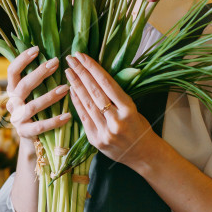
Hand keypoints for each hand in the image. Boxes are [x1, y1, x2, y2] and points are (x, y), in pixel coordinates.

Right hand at [6, 46, 70, 142]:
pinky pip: (40, 126)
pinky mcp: (25, 133)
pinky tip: (68, 115)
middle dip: (40, 73)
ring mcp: (17, 119)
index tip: (37, 49)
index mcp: (12, 90)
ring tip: (66, 88)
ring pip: (32, 106)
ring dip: (50, 96)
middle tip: (56, 63)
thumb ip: (39, 80)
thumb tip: (55, 58)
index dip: (22, 59)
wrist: (33, 139)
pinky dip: (55, 121)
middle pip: (23, 86)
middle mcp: (12, 104)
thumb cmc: (38, 110)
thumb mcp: (35, 94)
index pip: (12, 71)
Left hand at [65, 52, 158, 168]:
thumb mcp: (134, 108)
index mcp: (129, 110)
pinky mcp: (96, 140)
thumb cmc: (139, 127)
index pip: (107, 84)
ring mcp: (105, 132)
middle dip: (81, 73)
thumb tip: (96, 75)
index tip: (82, 56)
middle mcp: (116, 121)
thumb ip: (116, 96)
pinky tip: (71, 90)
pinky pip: (83, 117)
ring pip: (87, 104)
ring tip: (68, 72)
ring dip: (76, 86)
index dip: (93, 68)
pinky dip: (76, 102)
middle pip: (95, 92)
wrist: (143, 154)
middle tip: (71, 59)